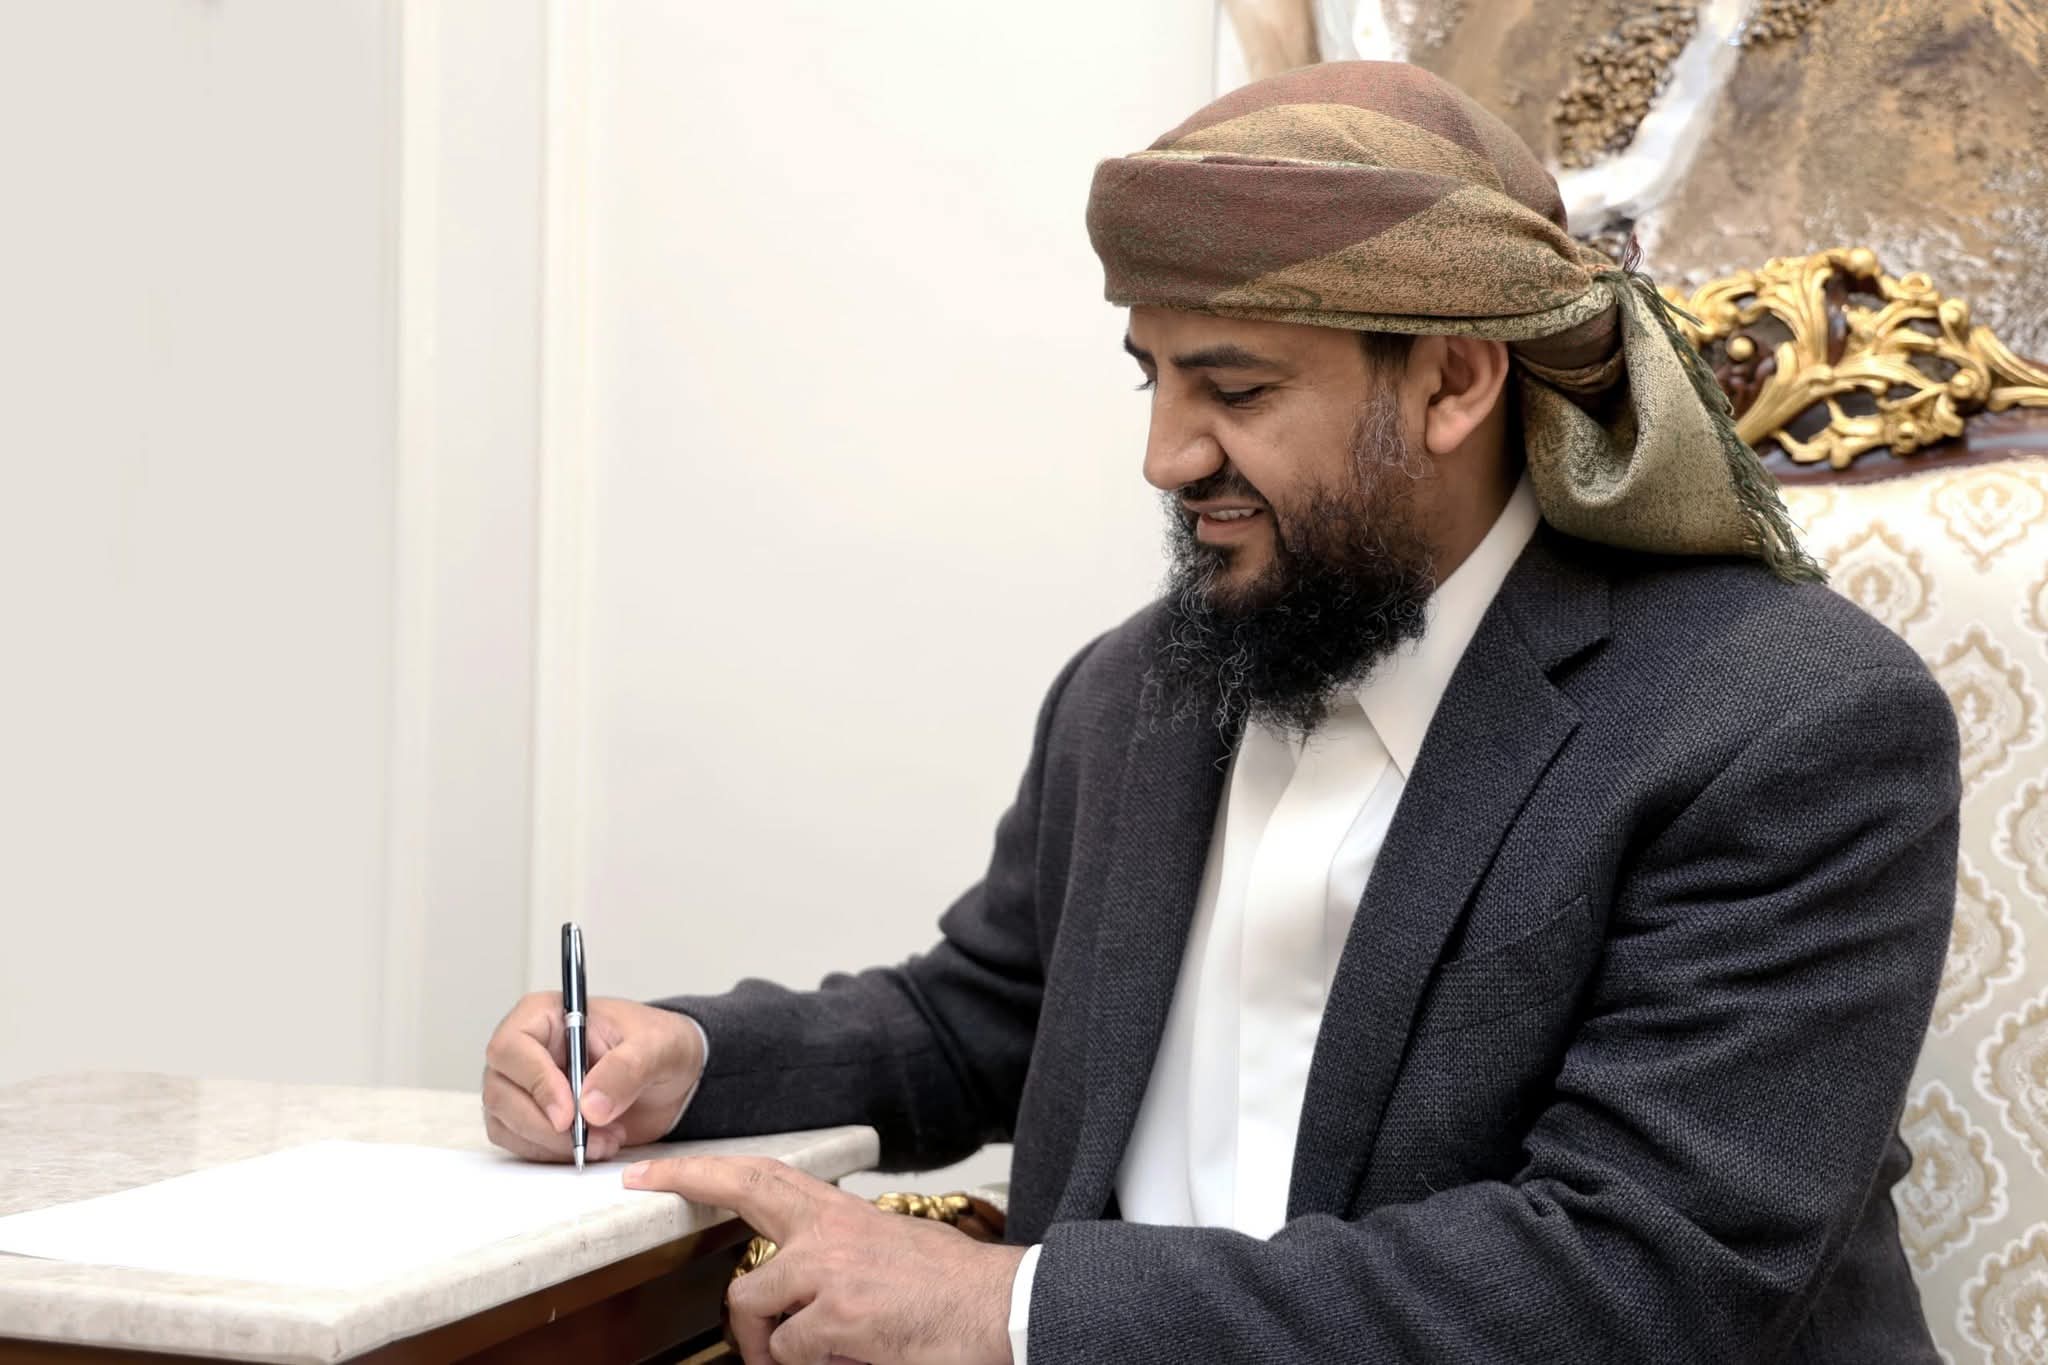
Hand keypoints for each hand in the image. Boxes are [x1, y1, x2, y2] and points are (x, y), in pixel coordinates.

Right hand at [481, 993, 703, 1162]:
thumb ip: (627, 1068)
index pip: (512, 1047)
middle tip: (590, 1137)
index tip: (569, 1113)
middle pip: (501, 1092)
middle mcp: (525, 1049)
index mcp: (546, 1015)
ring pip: (506, 1123)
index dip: (535, 1082)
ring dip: (552, 1144)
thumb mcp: (657, 1047)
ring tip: (605, 1140)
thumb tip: (590, 1106)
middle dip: (544, 1124)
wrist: (673, 1075)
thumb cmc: (660, 1044)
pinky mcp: (531, 1117)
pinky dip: (552, 1154)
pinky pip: (520, 1143)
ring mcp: (523, 1085)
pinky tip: (594, 1146)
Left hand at [624, 1156, 1023, 1364]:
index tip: (656, 1172)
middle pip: (742, 1215)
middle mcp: (830, 1234)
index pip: (763, 1178)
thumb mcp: (891, 1251)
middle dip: (687, 1189)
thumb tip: (802, 1297)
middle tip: (648, 1188)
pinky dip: (808, 1364)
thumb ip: (837, 1260)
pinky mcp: (836, 1318)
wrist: (1004, 1308)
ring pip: (753, 1308)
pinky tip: (850, 1355)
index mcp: (843, 1215)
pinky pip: (786, 1351)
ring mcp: (829, 1273)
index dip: (704, 1172)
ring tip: (810, 1353)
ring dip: (771, 1342)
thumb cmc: (955, 1290)